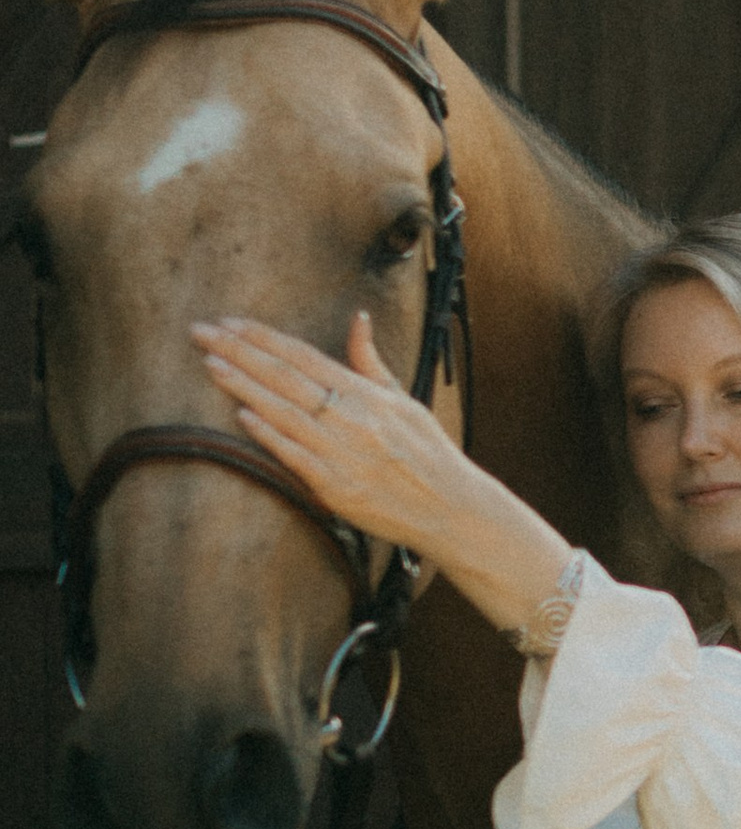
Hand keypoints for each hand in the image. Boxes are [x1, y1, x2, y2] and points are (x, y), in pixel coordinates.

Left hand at [194, 311, 574, 644]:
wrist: (450, 508)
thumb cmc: (428, 453)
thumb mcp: (404, 400)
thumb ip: (371, 362)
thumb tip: (357, 319)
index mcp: (367, 394)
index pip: (305, 356)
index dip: (265, 338)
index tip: (230, 322)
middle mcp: (353, 418)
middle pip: (286, 377)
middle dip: (240, 351)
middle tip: (202, 332)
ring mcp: (343, 453)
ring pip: (284, 411)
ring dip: (243, 385)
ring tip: (210, 364)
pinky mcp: (336, 487)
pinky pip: (295, 455)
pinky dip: (268, 433)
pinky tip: (242, 414)